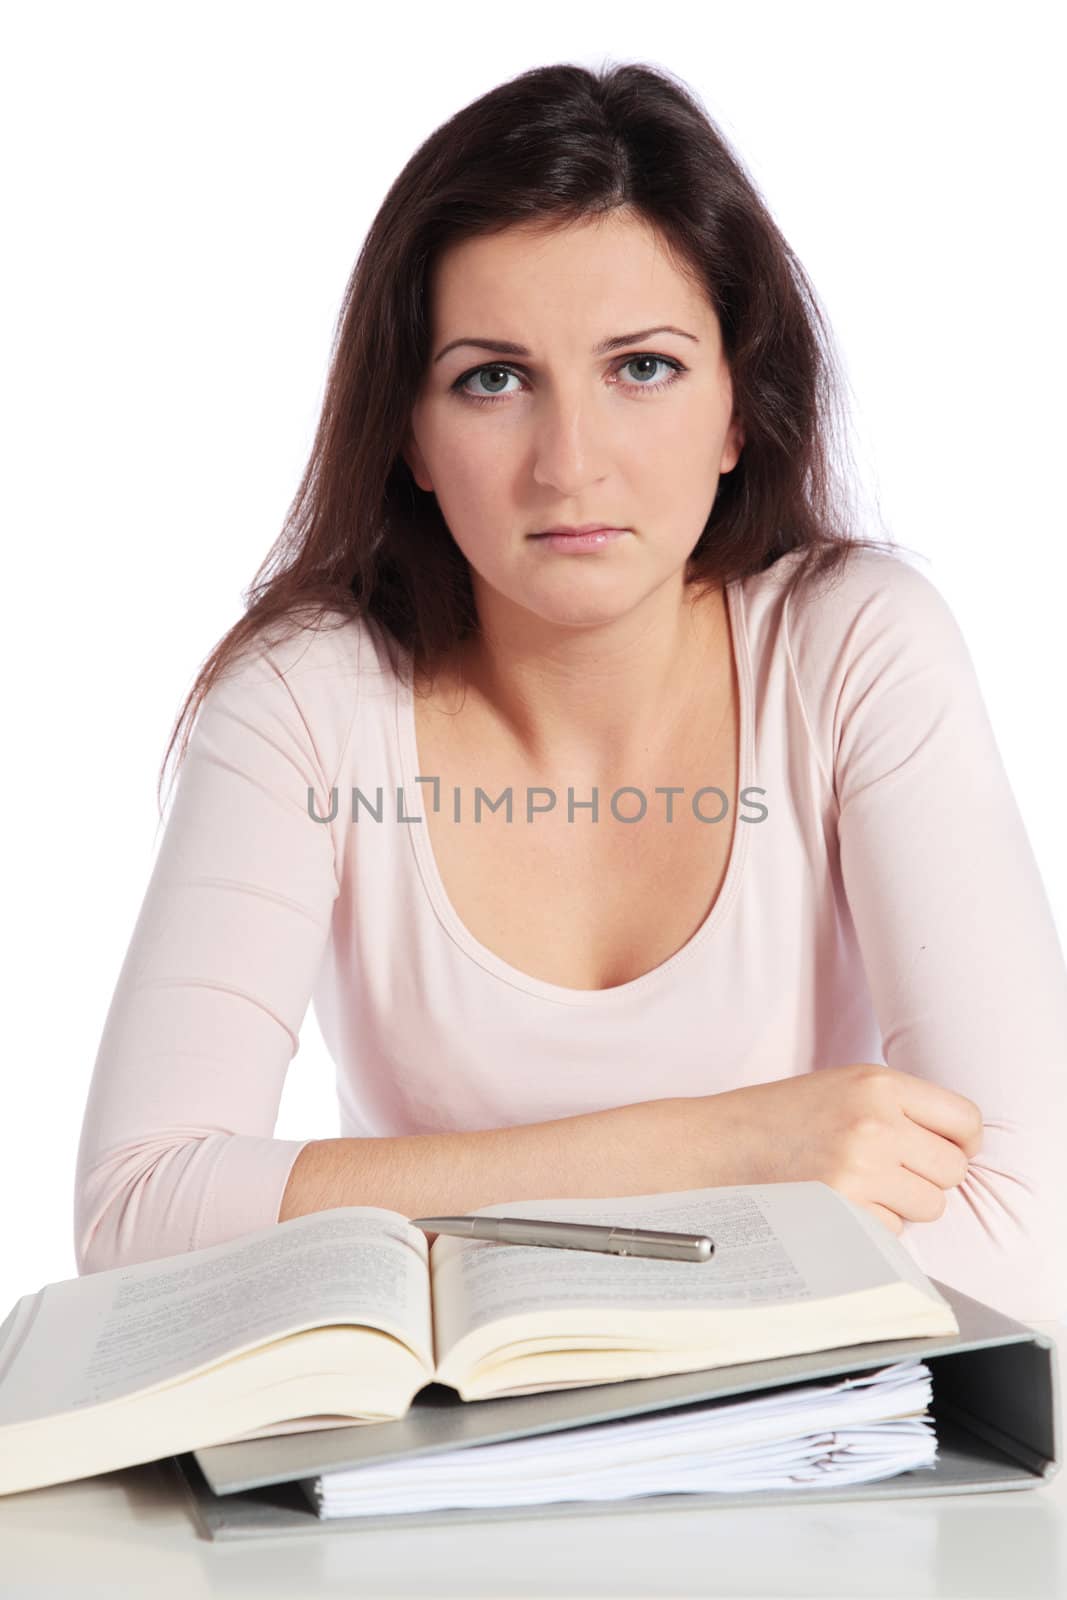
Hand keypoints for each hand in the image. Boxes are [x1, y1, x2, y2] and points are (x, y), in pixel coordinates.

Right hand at [690, 1062, 983, 1236]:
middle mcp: (875, 1123)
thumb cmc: (780, 1118)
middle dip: (927, 1176)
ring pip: (930, 1206)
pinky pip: (895, 1231)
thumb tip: (962, 1145)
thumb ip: (900, 1107)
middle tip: (889, 1172)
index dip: (961, 1141)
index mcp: (878, 1083)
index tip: (944, 1150)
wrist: (716, 1146)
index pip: (965, 1119)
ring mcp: (860, 1170)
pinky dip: (873, 1226)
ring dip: (903, 1204)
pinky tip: (838, 1205)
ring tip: (858, 1186)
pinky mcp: (845, 1211)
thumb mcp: (842, 1087)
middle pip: (953, 1169)